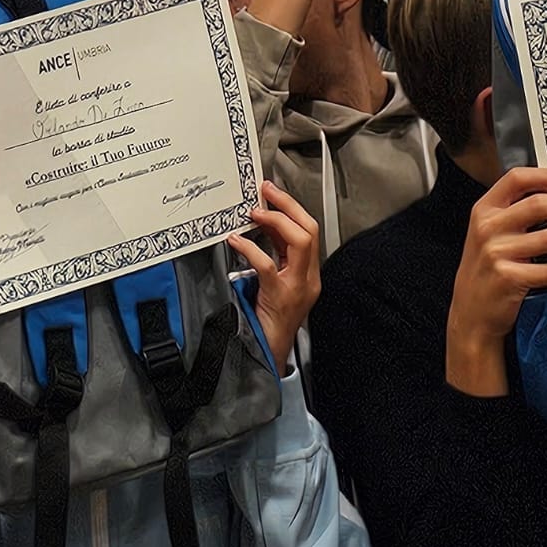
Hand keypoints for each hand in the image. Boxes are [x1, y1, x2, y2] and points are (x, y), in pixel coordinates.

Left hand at [228, 182, 320, 375]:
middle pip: (310, 230)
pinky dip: (251, 248)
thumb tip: (260, 227)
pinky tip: (236, 240)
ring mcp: (298, 287)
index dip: (292, 209)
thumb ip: (276, 258)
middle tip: (266, 191)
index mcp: (309, 273)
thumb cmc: (268, 321)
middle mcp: (309, 278)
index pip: (309, 231)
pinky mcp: (281, 296)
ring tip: (255, 211)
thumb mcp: (277, 284)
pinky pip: (268, 264)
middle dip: (288, 206)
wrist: (267, 355)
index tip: (272, 194)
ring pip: (300, 241)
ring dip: (276, 220)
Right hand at [446, 168, 546, 396]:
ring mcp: (497, 253)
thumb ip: (513, 214)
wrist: (470, 314)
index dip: (546, 177)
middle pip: (538, 205)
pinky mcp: (509, 279)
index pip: (516, 178)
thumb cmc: (485, 270)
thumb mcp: (488, 234)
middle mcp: (489, 227)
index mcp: (484, 209)